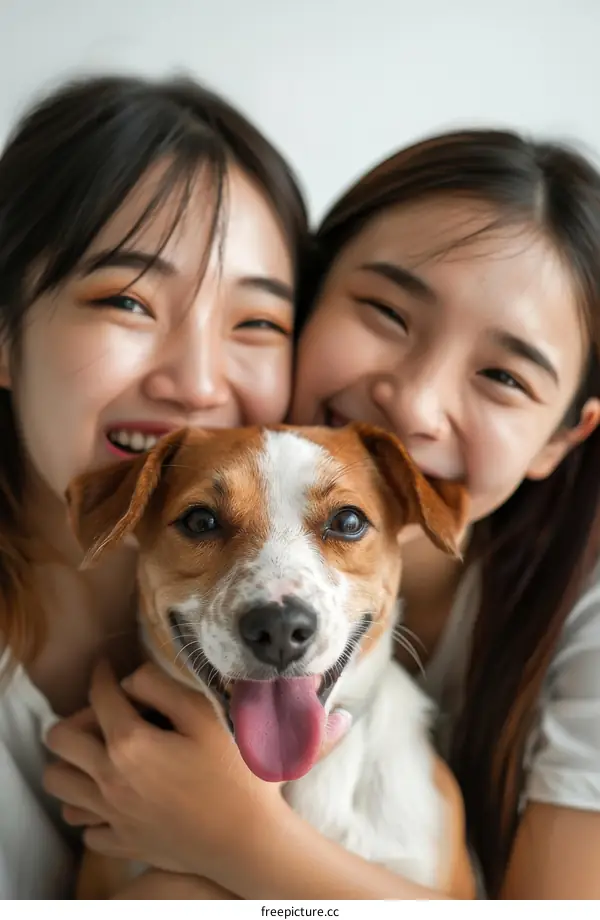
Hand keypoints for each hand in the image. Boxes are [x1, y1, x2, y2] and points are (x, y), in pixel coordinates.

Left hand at [44, 660, 349, 880]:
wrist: (250, 841)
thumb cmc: (236, 773)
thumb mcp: (206, 715)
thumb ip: (163, 688)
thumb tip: (131, 680)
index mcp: (129, 743)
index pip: (99, 697)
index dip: (102, 674)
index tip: (106, 666)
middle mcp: (109, 779)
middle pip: (60, 740)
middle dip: (76, 718)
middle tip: (105, 714)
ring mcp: (113, 816)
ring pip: (59, 785)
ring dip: (72, 763)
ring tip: (100, 754)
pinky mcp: (125, 843)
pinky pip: (86, 827)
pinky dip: (91, 809)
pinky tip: (116, 798)